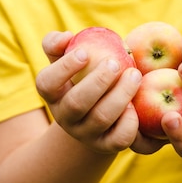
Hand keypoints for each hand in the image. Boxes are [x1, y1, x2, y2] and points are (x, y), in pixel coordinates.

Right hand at [35, 31, 141, 153]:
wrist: (97, 115)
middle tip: (115, 63)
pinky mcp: (106, 146)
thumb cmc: (82, 78)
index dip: (63, 68)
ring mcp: (86, 134)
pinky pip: (119, 139)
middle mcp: (65, 117)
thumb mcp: (68, 60)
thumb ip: (59, 44)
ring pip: (101, 118)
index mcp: (54, 95)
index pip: (46, 84)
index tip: (84, 53)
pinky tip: (135, 105)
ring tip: (134, 75)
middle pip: (77, 103)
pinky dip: (130, 122)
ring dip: (120, 95)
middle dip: (98, 81)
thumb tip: (66, 36)